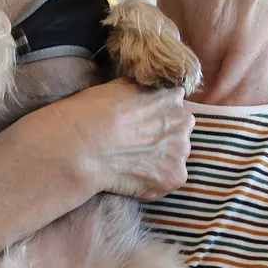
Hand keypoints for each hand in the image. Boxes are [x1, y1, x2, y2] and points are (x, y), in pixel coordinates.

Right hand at [17, 78, 193, 201]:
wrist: (84, 144)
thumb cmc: (94, 111)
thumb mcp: (121, 86)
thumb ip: (144, 92)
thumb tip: (145, 96)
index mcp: (171, 95)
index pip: (174, 105)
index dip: (158, 115)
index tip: (143, 123)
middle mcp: (183, 120)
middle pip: (179, 130)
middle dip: (162, 137)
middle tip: (136, 144)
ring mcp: (181, 149)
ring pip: (175, 156)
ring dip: (160, 159)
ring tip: (131, 161)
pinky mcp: (175, 176)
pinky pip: (167, 180)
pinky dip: (153, 181)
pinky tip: (132, 176)